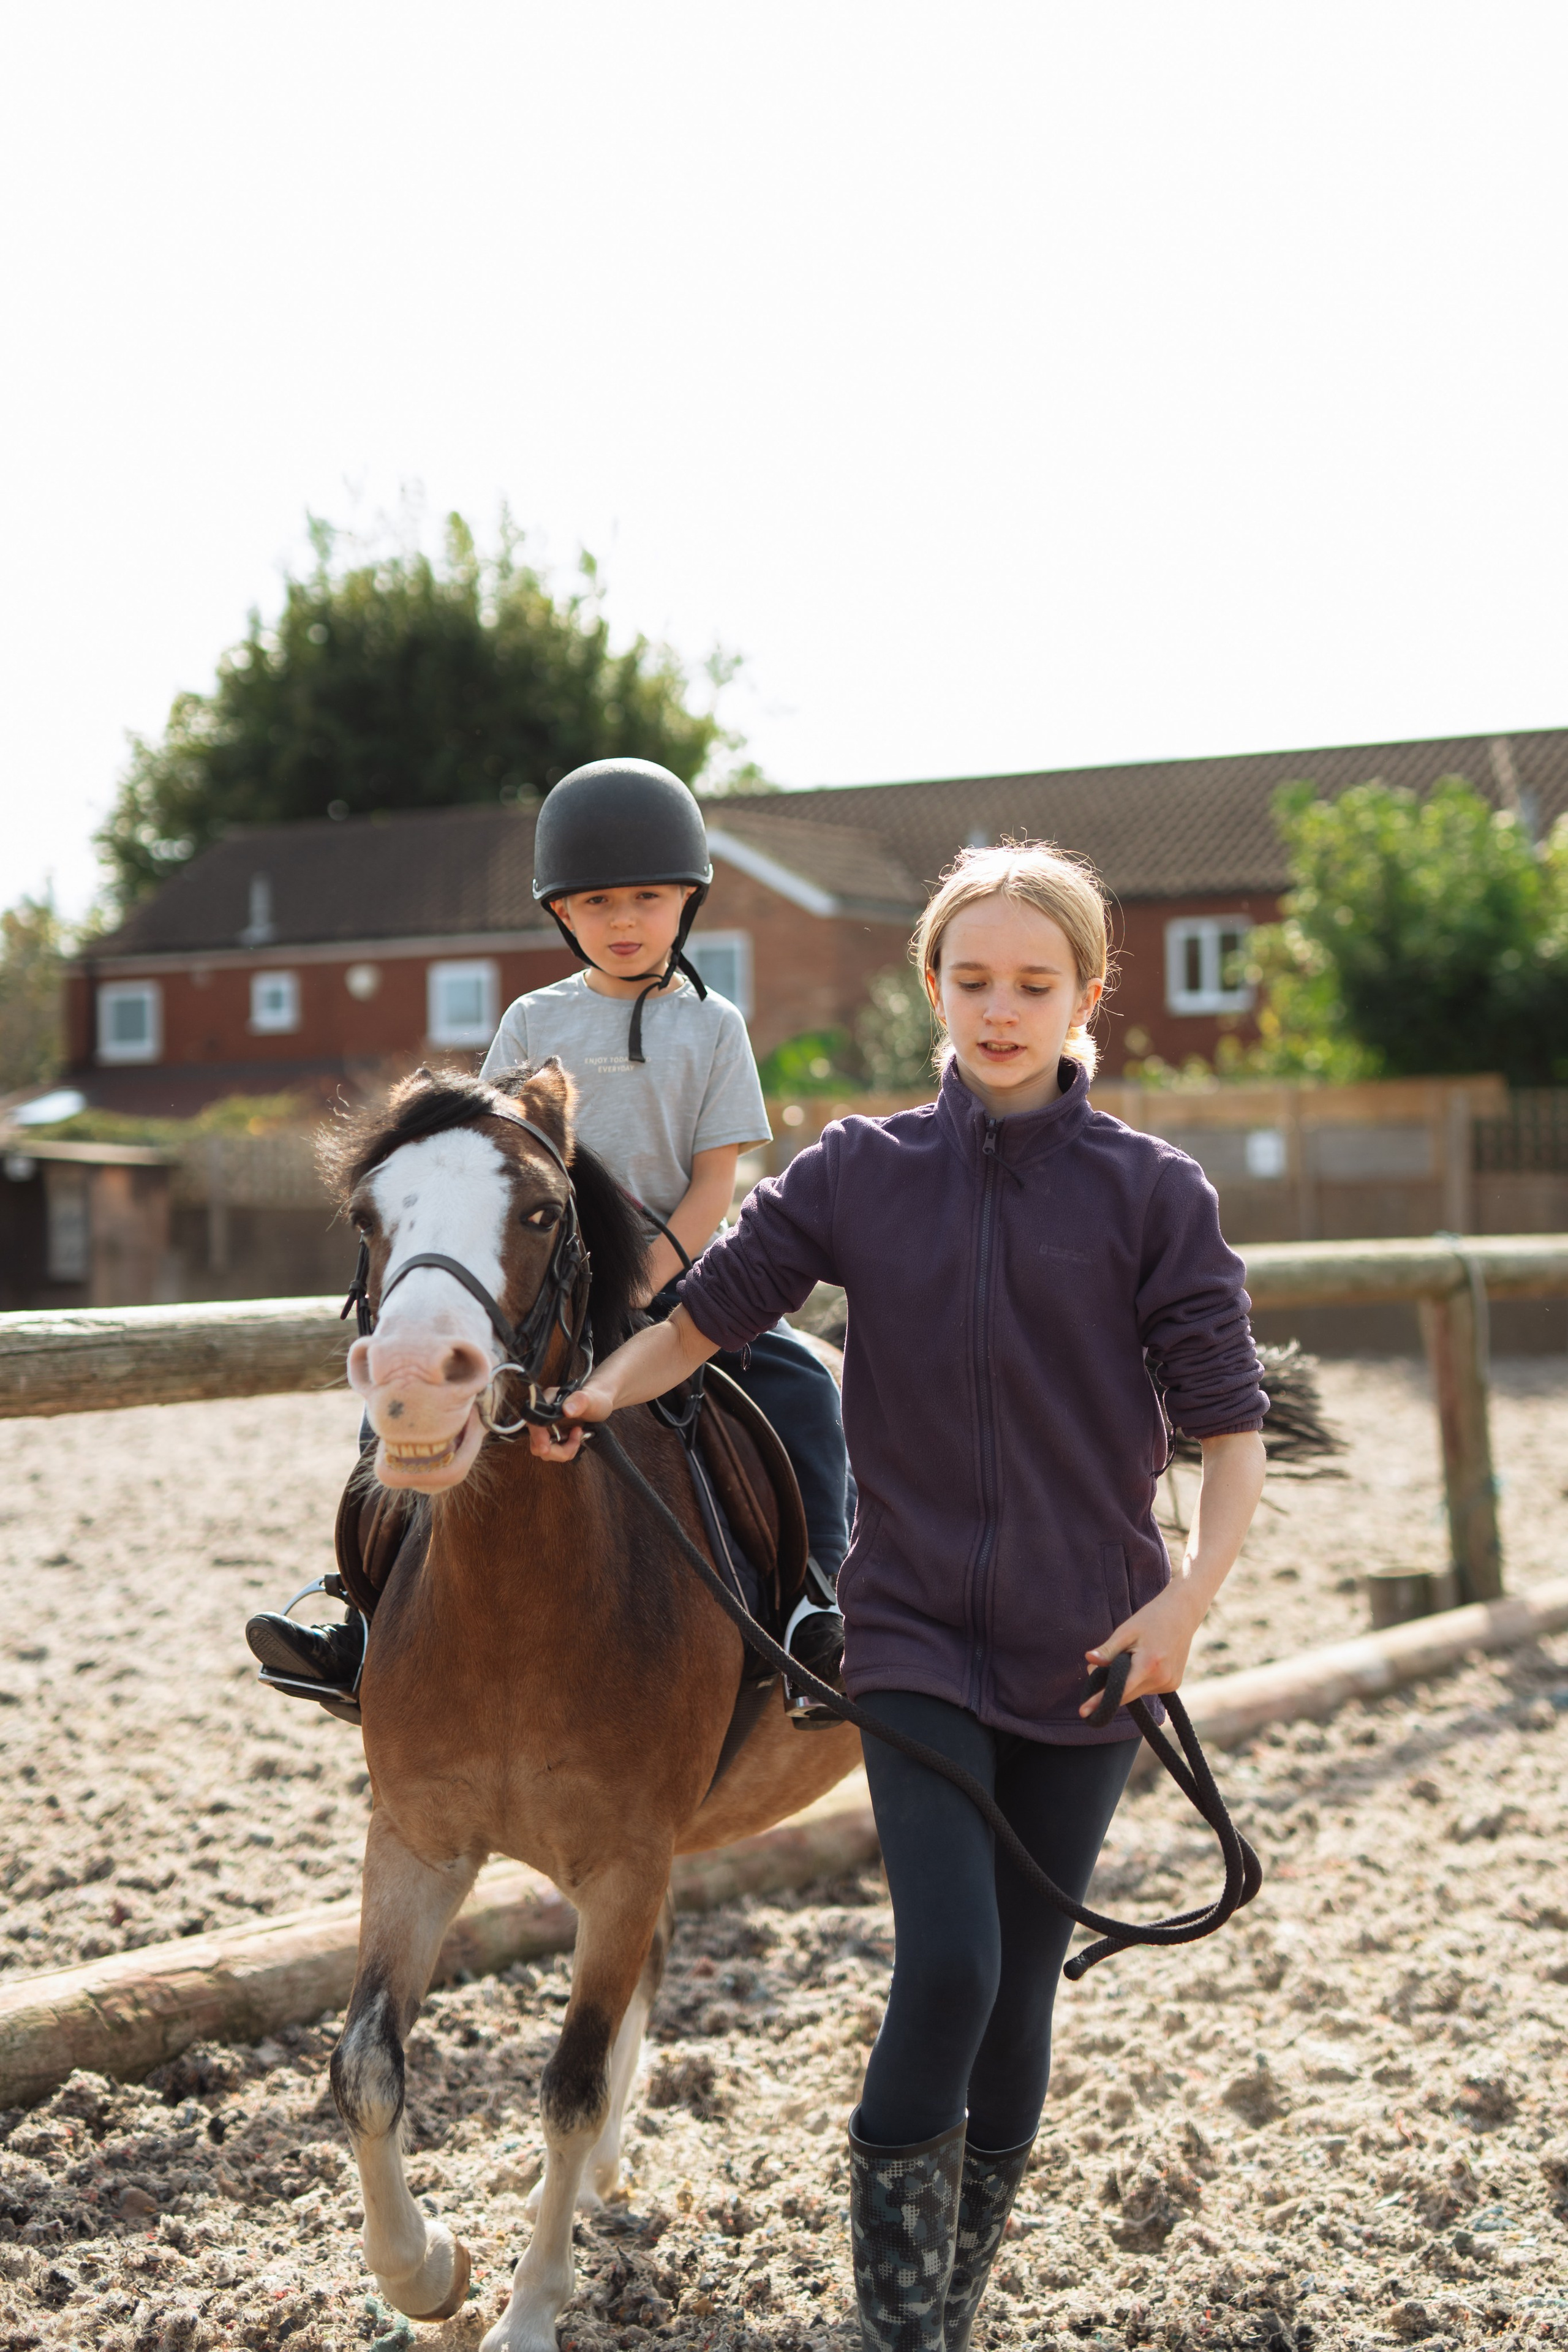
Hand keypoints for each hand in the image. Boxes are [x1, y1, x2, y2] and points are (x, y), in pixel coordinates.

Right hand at [526, 1374, 614, 1461]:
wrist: (599, 1405)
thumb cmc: (594, 1399)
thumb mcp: (590, 1399)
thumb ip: (579, 1401)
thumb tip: (566, 1410)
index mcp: (546, 1403)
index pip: (533, 1423)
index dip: (537, 1437)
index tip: (546, 1448)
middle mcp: (542, 1417)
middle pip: (536, 1443)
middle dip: (556, 1449)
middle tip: (576, 1439)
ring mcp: (547, 1429)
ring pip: (545, 1452)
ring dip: (564, 1451)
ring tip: (578, 1436)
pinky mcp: (553, 1438)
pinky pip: (554, 1453)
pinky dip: (567, 1451)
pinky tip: (576, 1439)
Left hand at [1080, 1582, 1203, 1717]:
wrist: (1182, 1614)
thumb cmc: (1150, 1619)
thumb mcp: (1126, 1631)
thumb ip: (1108, 1650)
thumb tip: (1089, 1660)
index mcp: (1149, 1665)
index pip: (1120, 1690)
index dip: (1100, 1701)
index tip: (1083, 1712)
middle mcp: (1162, 1679)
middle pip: (1126, 1694)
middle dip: (1109, 1688)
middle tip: (1096, 1669)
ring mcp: (1170, 1684)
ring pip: (1136, 1692)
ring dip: (1126, 1683)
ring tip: (1129, 1657)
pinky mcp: (1174, 1685)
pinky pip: (1147, 1689)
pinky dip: (1138, 1681)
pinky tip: (1142, 1662)